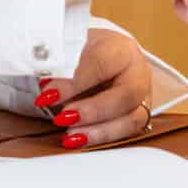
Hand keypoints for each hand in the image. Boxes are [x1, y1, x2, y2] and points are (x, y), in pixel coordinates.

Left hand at [31, 29, 153, 148]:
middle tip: (62, 117)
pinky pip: (124, 133)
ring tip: (69, 136)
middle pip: (128, 94)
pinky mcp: (135, 117)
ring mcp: (142, 96)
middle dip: (93, 110)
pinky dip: (100, 139)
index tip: (49, 93)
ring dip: (99, 131)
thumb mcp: (67, 47)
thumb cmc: (85, 51)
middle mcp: (137, 72)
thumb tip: (45, 85)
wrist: (103, 57)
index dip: (75, 81)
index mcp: (121, 48)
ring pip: (132, 119)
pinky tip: (78, 140)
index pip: (103, 63)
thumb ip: (57, 64)